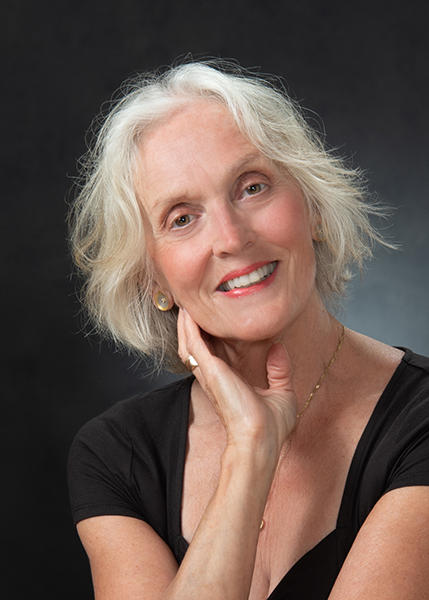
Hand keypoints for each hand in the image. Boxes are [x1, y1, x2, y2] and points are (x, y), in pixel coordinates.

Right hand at [177, 309, 297, 458]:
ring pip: (188, 343)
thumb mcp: (282, 392)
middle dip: (191, 327)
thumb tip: (279, 348)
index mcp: (228, 381)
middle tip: (192, 306)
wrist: (261, 440)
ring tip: (186, 305)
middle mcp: (214, 376)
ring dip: (186, 325)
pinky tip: (188, 313)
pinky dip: (189, 328)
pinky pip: (193, 343)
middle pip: (195, 346)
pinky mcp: (210, 370)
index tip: (211, 319)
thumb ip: (280, 369)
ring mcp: (209, 373)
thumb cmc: (270, 426)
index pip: (214, 353)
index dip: (209, 336)